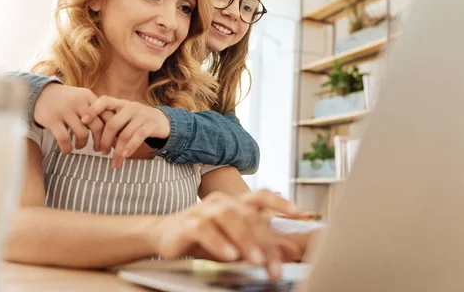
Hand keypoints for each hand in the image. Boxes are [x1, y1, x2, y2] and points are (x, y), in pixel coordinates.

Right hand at [34, 84, 111, 153]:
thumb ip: (96, 109)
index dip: (112, 131)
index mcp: (89, 96)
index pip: (107, 115)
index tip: (113, 141)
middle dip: (101, 142)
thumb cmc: (66, 100)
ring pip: (82, 133)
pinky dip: (67, 148)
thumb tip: (114, 129)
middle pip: (98, 126)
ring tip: (81, 146)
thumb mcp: (82, 99)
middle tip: (100, 150)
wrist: (39, 93)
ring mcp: (65, 110)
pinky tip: (67, 150)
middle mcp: (78, 102)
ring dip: (83, 144)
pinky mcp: (52, 119)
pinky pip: (64, 138)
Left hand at [80, 96, 170, 167]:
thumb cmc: (138, 121)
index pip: (105, 101)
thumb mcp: (125, 116)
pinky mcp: (151, 125)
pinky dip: (130, 147)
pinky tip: (125, 156)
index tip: (83, 121)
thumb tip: (89, 131)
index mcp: (121, 103)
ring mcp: (142, 115)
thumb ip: (111, 119)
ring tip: (114, 161)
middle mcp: (131, 107)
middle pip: (112, 124)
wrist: (164, 121)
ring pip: (125, 134)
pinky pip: (138, 137)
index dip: (93, 109)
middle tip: (100, 151)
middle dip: (104, 140)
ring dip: (117, 150)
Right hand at [147, 191, 299, 279]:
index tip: (299, 213)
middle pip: (249, 216)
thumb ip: (263, 245)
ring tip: (257, 260)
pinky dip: (219, 243)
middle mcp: (222, 202)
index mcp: (236, 203)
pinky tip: (229, 255)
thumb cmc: (205, 239)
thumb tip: (292, 251)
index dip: (280, 202)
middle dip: (264, 242)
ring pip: (229, 217)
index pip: (261, 197)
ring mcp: (204, 209)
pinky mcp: (188, 223)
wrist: (163, 236)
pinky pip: (205, 229)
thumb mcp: (236, 244)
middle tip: (274, 267)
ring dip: (245, 240)